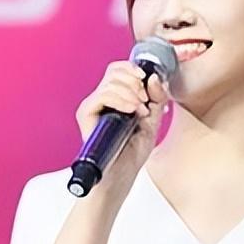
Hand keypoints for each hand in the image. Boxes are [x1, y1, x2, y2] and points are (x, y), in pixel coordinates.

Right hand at [74, 60, 168, 188]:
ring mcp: (93, 106)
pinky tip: (132, 111)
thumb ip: (157, 98)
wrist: (121, 175)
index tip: (147, 78)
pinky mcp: (86, 115)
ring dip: (132, 94)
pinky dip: (121, 100)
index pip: (118, 69)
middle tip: (145, 100)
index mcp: (116, 98)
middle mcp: (101, 99)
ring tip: (140, 112)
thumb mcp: (153, 121)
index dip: (133, 69)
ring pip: (110, 82)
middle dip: (136, 82)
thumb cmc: (132, 152)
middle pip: (114, 72)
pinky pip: (102, 95)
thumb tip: (155, 77)